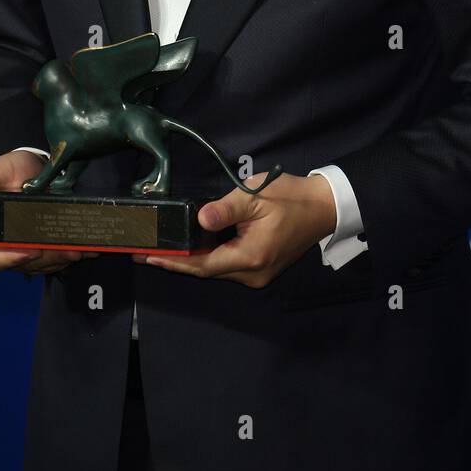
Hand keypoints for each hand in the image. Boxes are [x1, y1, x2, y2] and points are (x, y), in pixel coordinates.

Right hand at [0, 150, 83, 275]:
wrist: (31, 167)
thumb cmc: (8, 170)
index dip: (12, 259)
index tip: (32, 251)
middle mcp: (6, 246)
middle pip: (26, 265)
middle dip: (50, 259)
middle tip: (70, 250)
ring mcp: (26, 249)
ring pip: (45, 264)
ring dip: (65, 258)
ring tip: (84, 249)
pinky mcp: (45, 246)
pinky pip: (58, 257)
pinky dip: (74, 253)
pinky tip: (90, 248)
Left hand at [131, 172, 336, 287]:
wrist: (325, 207)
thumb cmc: (291, 198)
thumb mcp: (256, 196)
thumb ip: (225, 209)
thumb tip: (199, 218)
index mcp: (250, 257)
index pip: (202, 265)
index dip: (173, 261)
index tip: (147, 256)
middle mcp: (252, 273)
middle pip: (206, 270)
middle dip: (176, 260)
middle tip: (145, 250)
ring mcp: (258, 273)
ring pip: (216, 268)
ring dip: (191, 259)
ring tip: (162, 247)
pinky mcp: (261, 267)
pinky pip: (228, 264)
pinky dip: (207, 256)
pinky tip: (191, 245)